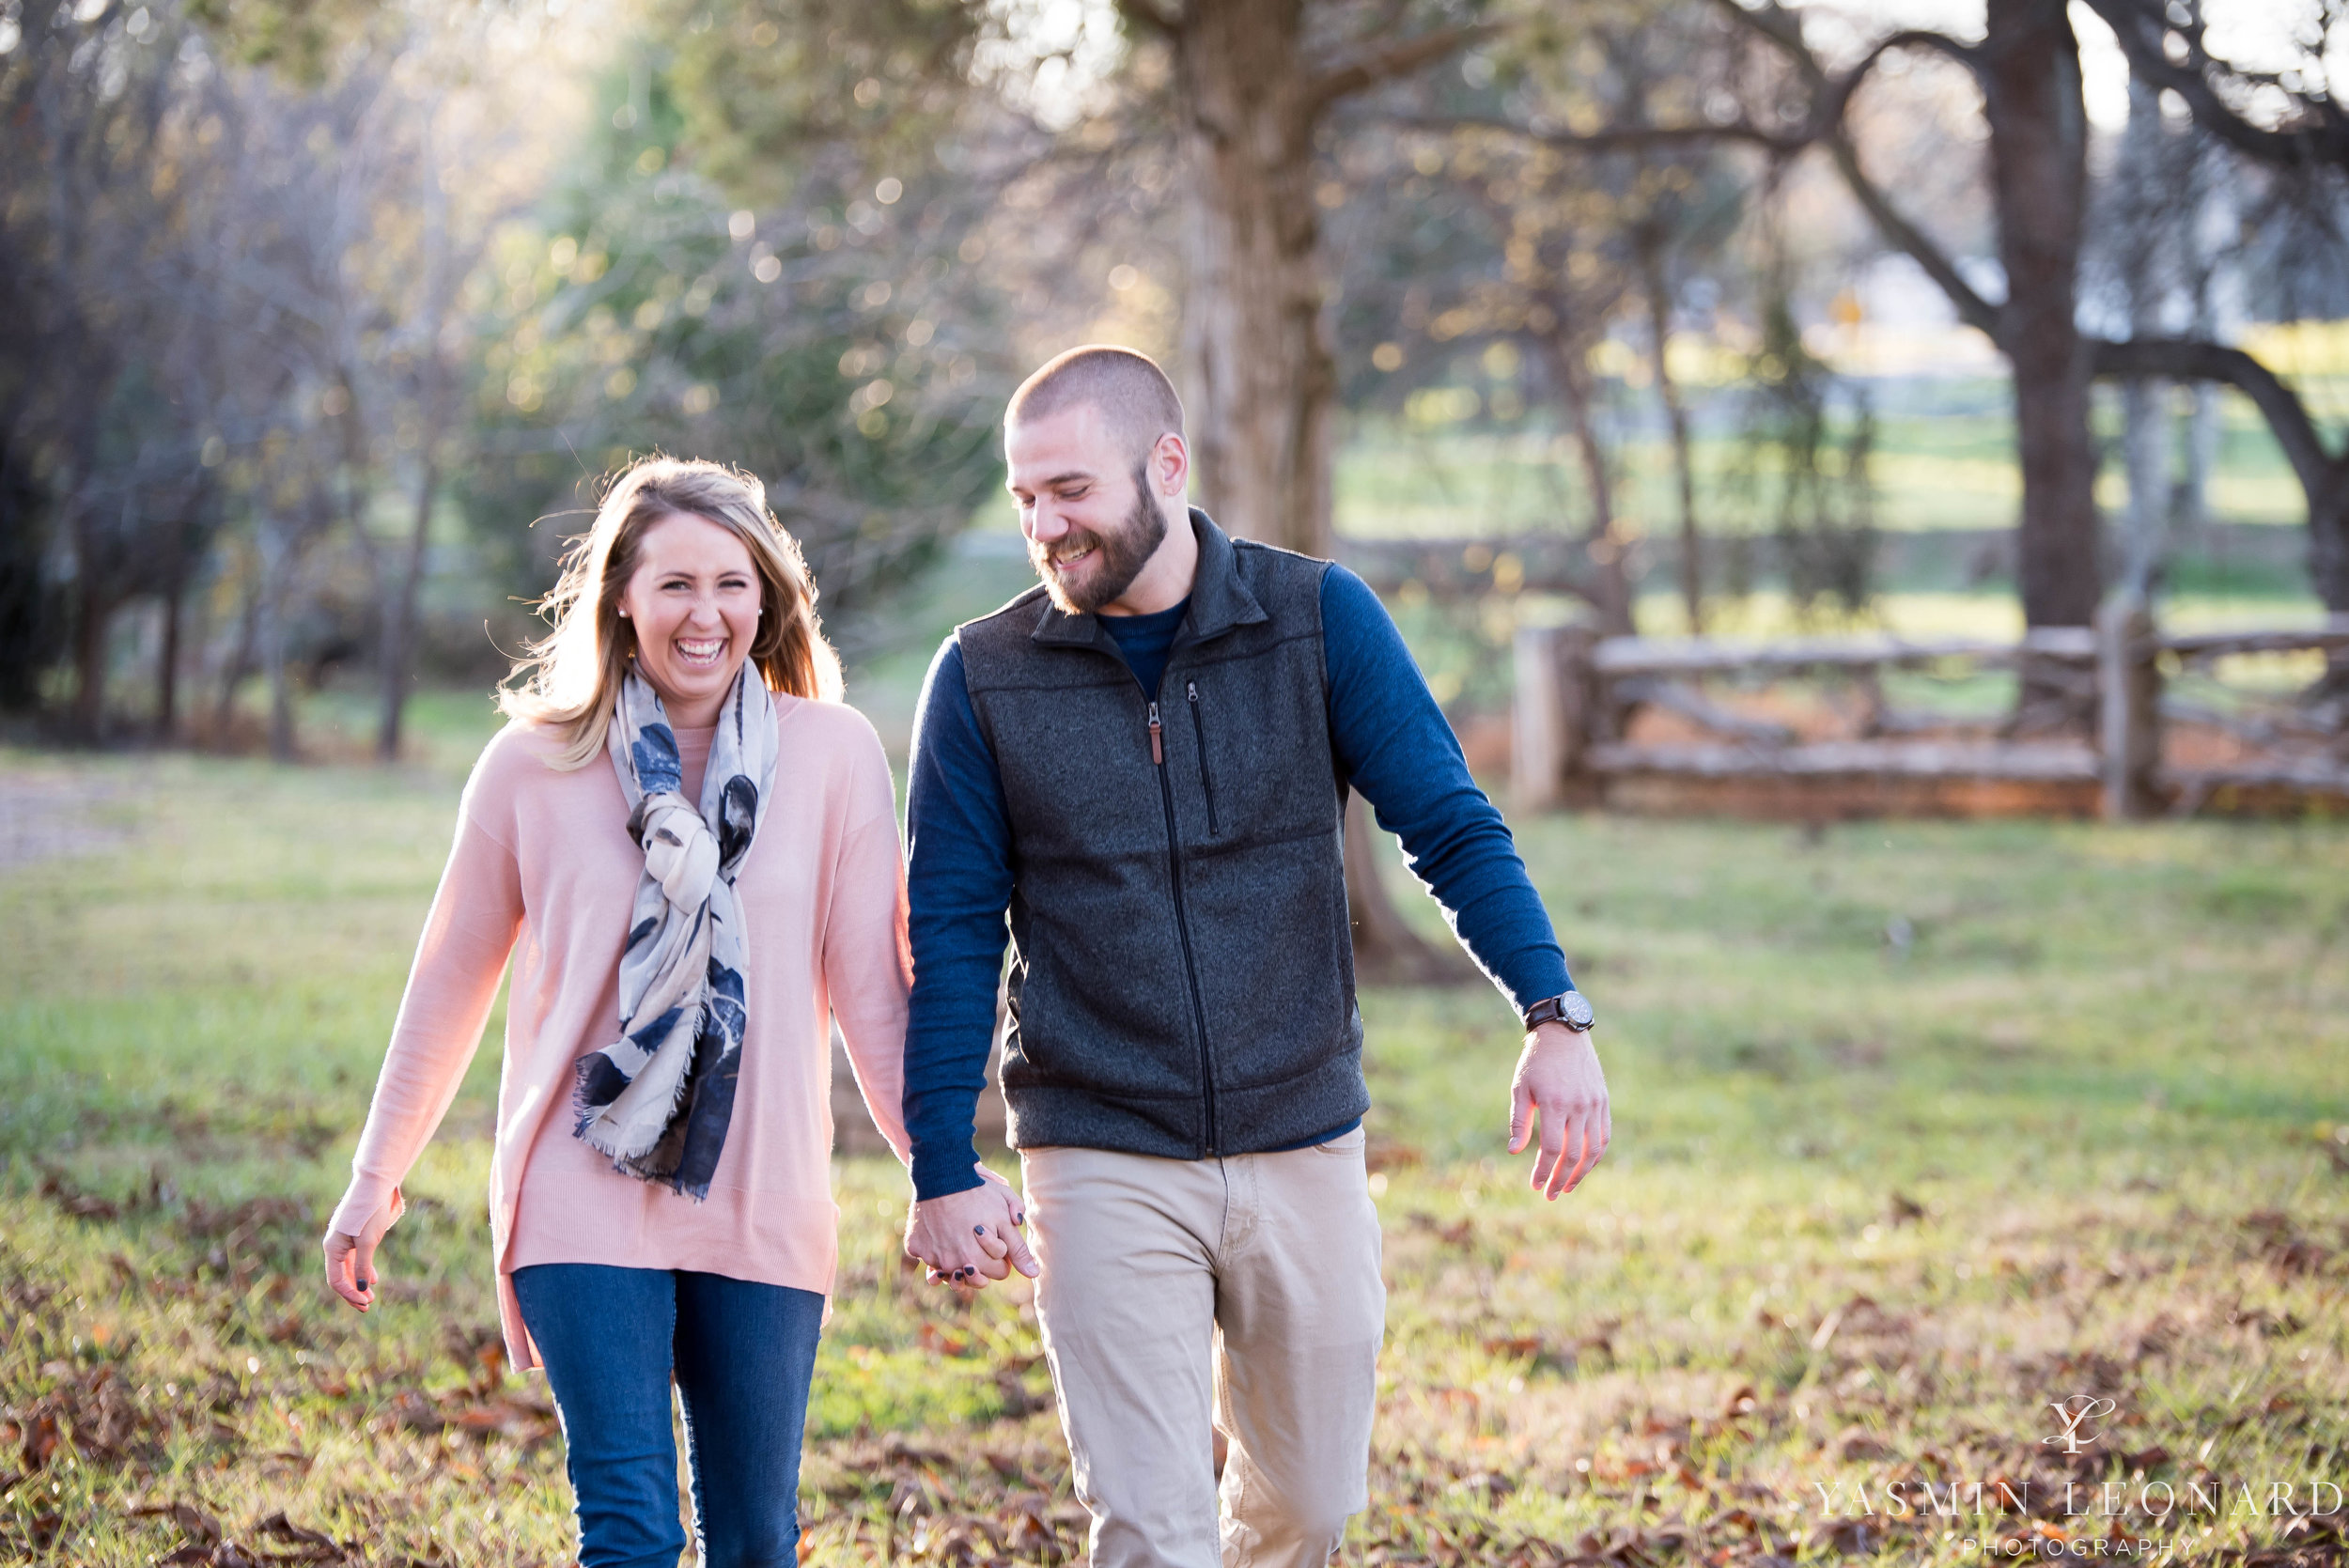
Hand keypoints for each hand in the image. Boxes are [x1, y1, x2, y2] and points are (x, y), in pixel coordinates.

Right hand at [321, 1186, 398, 1311]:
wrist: (376, 1186)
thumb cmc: (370, 1213)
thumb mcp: (368, 1241)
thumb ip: (363, 1265)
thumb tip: (361, 1288)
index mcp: (332, 1248)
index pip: (336, 1280)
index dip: (350, 1294)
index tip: (365, 1303)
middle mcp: (334, 1246)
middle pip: (340, 1277)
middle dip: (353, 1293)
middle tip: (367, 1307)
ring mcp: (344, 1241)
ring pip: (348, 1269)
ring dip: (358, 1283)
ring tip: (371, 1297)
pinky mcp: (354, 1236)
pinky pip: (355, 1258)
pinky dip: (362, 1270)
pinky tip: (373, 1278)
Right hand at [904, 1164, 1036, 1289]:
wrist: (942, 1174)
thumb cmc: (978, 1193)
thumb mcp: (1004, 1218)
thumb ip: (1018, 1249)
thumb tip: (1034, 1274)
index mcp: (977, 1262)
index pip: (999, 1272)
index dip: (1001, 1254)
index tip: (996, 1236)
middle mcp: (951, 1265)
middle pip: (974, 1276)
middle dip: (980, 1259)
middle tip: (977, 1235)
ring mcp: (931, 1257)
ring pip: (948, 1268)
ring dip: (954, 1257)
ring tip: (958, 1234)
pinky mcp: (914, 1247)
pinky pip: (926, 1254)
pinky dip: (933, 1245)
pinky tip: (939, 1227)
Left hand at [1508, 1023, 1609, 1199]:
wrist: (1563, 1034)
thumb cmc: (1536, 1062)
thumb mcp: (1520, 1088)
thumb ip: (1519, 1121)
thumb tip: (1514, 1151)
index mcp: (1554, 1103)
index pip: (1552, 1148)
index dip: (1544, 1171)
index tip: (1535, 1185)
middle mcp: (1578, 1106)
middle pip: (1574, 1154)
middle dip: (1561, 1179)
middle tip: (1550, 1194)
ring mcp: (1594, 1104)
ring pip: (1593, 1149)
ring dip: (1581, 1173)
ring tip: (1567, 1187)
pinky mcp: (1603, 1101)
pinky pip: (1604, 1136)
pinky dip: (1596, 1156)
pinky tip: (1585, 1167)